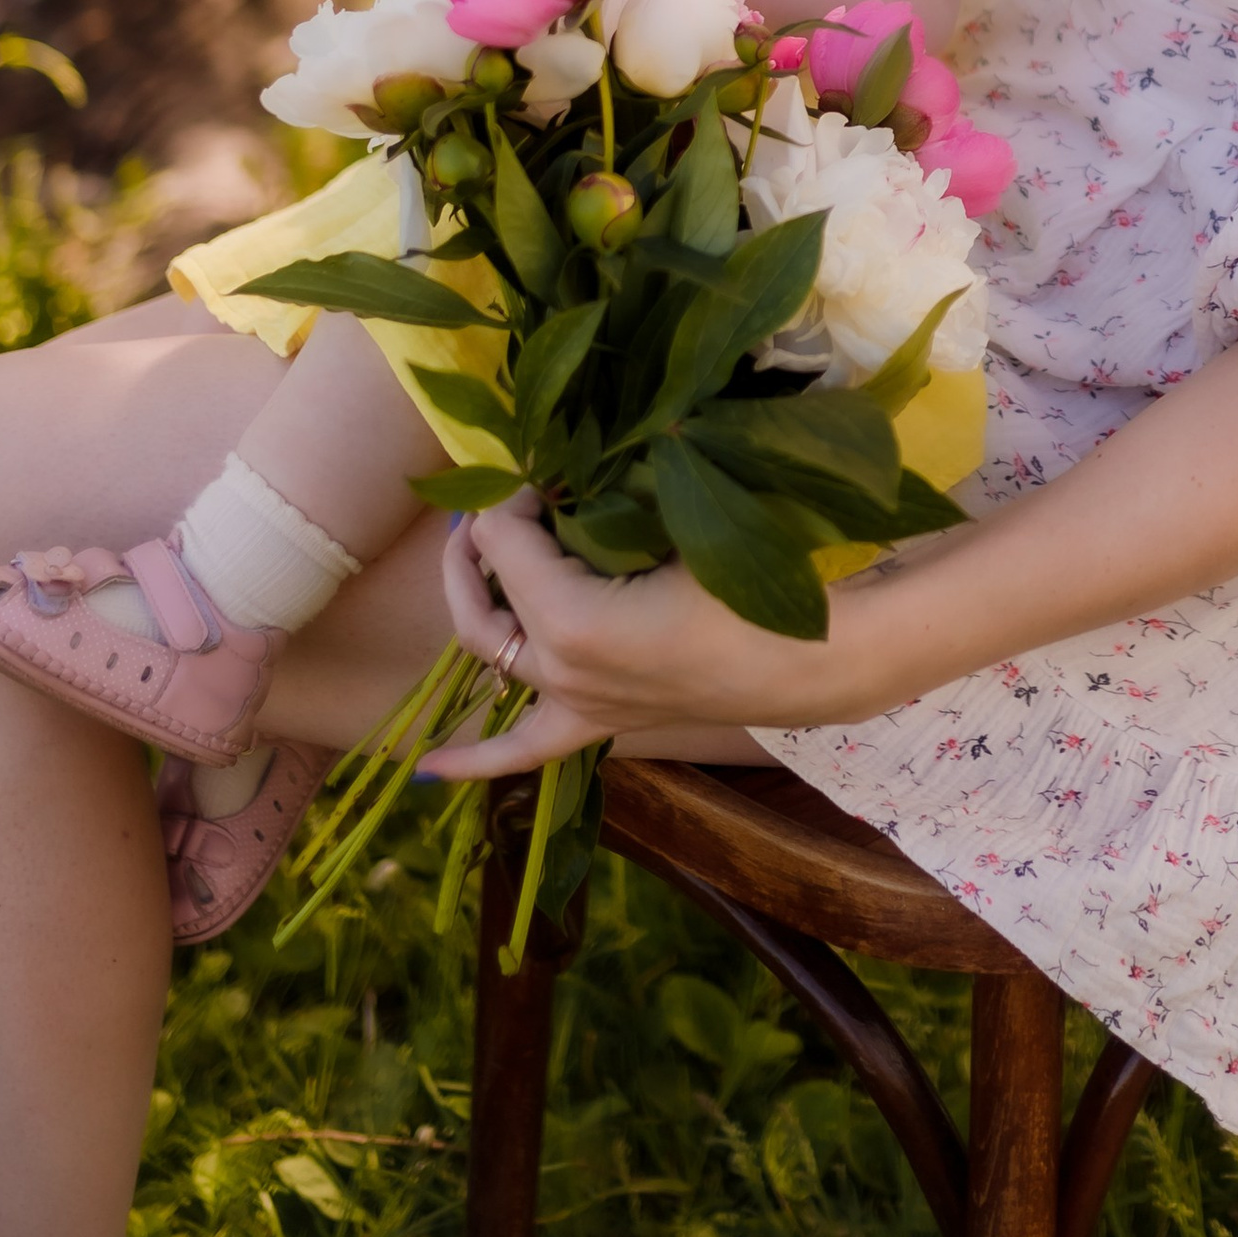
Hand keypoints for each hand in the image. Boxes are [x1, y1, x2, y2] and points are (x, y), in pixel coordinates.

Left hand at [419, 501, 842, 774]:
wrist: (810, 656)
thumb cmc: (750, 578)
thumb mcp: (673, 525)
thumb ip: (606, 501)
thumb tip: (565, 470)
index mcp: (570, 622)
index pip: (507, 541)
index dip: (516, 495)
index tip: (549, 467)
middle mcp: (558, 672)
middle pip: (485, 601)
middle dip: (479, 544)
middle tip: (500, 500)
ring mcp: (575, 706)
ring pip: (493, 662)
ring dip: (474, 607)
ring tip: (466, 560)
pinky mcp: (599, 723)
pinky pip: (524, 752)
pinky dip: (475, 759)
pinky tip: (427, 769)